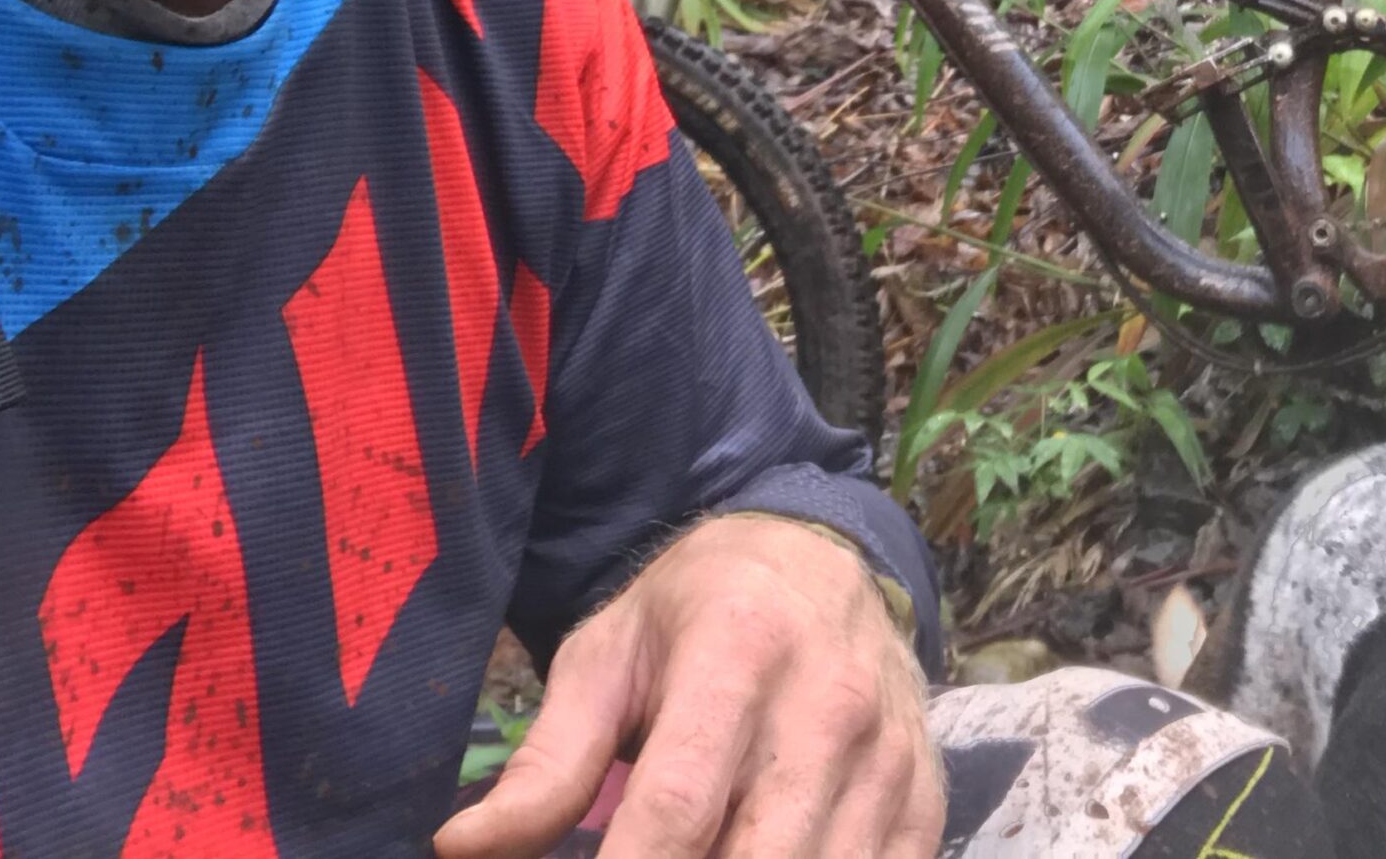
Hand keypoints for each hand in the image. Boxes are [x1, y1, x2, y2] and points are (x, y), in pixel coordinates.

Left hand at [434, 514, 942, 858]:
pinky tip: (765, 858)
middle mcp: (830, 705)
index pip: (676, 810)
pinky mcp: (924, 796)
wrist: (824, 557)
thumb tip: (461, 849)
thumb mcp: (609, 654)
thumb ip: (548, 758)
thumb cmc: (697, 611)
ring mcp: (889, 756)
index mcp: (739, 651)